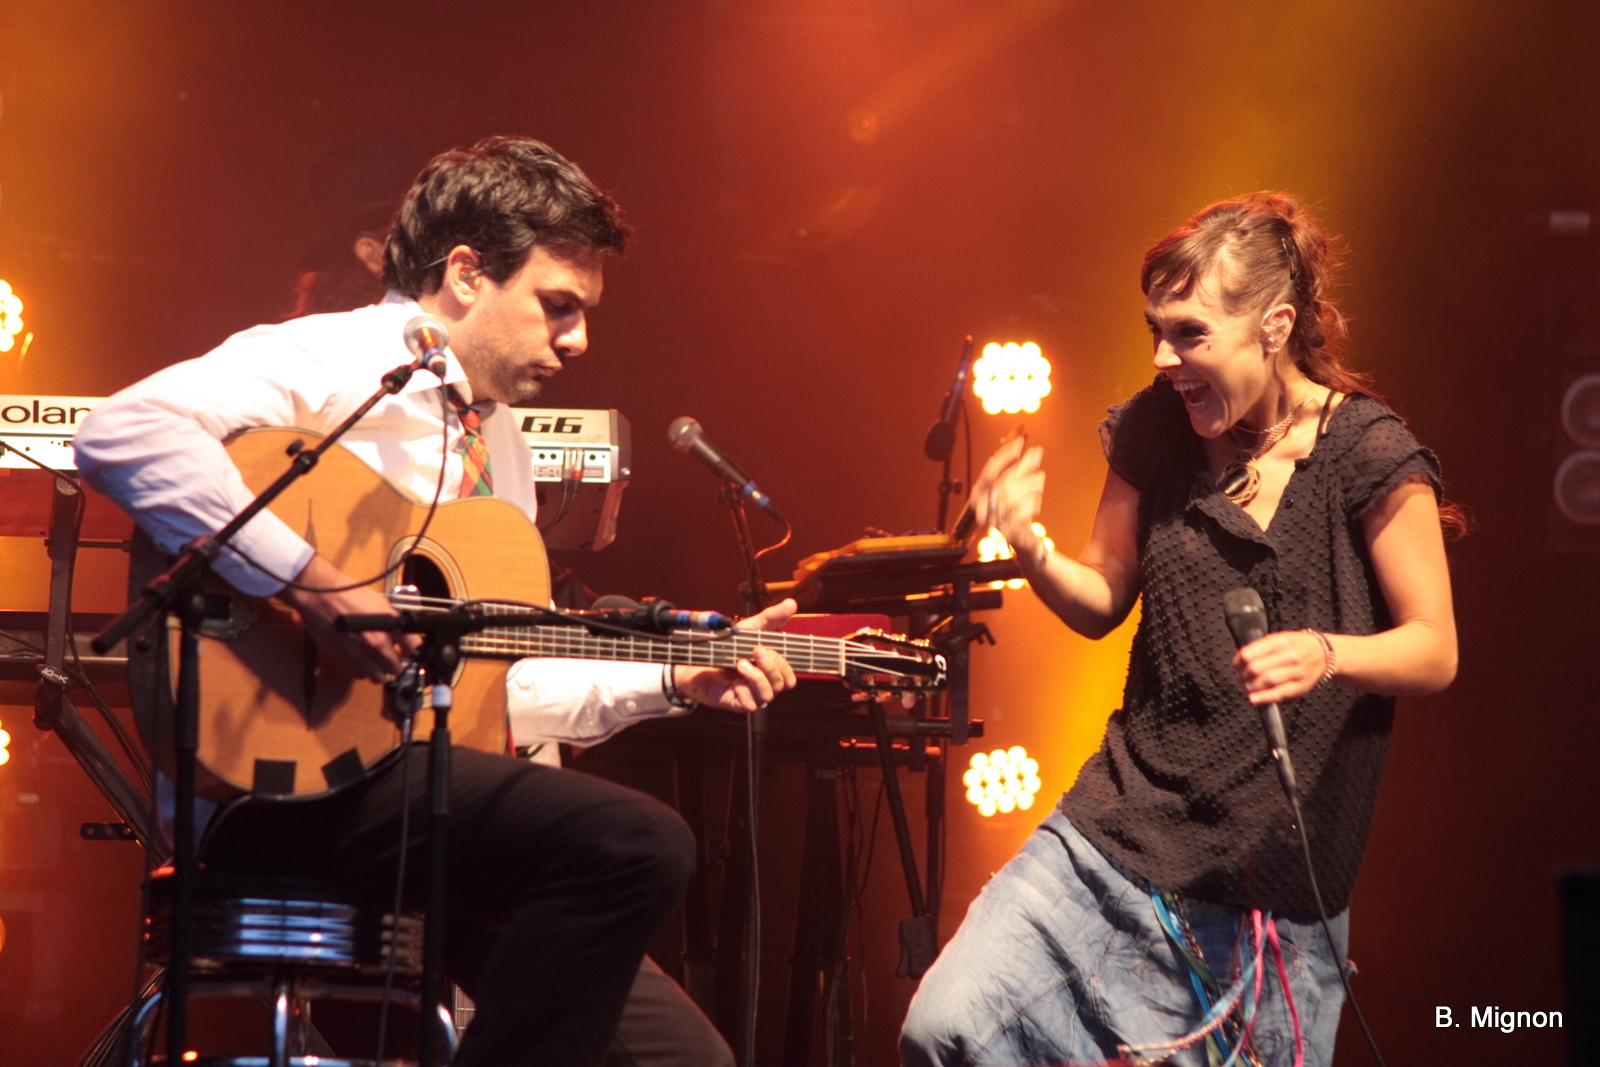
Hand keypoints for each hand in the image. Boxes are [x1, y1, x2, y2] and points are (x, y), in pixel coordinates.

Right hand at [276, 554, 418, 683]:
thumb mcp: (379, 602)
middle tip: (391, 656)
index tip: (408, 649)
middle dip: (395, 663)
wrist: (321, 596)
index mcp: (389, 625)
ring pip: (378, 677)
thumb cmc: (349, 594)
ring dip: (379, 672)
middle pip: (396, 667)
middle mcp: (376, 642)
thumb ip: (393, 620)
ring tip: (376, 662)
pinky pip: (359, 675)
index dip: (412, 649)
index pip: (413, 647)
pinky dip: (362, 672)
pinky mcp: (343, 658)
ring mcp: (359, 652)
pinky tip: (361, 662)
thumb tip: (402, 632)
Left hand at [676, 598, 799, 712]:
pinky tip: (734, 679)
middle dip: (771, 665)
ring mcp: (751, 695)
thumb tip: (792, 603)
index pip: (789, 677)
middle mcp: (763, 686)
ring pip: (769, 694)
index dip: (785, 665)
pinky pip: (751, 703)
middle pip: (782, 684)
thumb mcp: (750, 629)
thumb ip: (771, 618)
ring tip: (740, 662)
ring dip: (757, 676)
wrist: (698, 659)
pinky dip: (744, 688)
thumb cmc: (726, 647)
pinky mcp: (737, 703)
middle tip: (756, 650)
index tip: (769, 647)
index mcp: (770, 672)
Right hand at [969, 437, 1045, 546]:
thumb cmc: (1016, 511)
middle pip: (1003, 482)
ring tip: (1040, 477)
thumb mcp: (1016, 489)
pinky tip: (1038, 497)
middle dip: (1021, 467)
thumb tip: (1024, 445)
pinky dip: (1031, 503)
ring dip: (1029, 484)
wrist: (1022, 540)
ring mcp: (993, 521)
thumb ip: (1018, 470)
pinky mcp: (1008, 532)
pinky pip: (1022, 513)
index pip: (990, 471)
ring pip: (1013, 497)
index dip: (1004, 456)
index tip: (1020, 442)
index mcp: (979, 495)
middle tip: (1036, 454)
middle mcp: (981, 508)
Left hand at [1231, 630, 1329, 705]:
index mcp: (1281, 641)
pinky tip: (1254, 699)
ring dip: (1251, 687)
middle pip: (1256, 668)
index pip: (1251, 652)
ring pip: (1267, 681)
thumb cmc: (1297, 645)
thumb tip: (1241, 660)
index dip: (1238, 661)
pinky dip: (1265, 697)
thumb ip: (1262, 646)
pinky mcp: (1301, 686)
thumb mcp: (1281, 637)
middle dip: (1243, 676)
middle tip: (1239, 678)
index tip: (1236, 665)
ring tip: (1245, 687)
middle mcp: (1290, 655)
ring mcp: (1297, 671)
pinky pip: (1280, 693)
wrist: (1325, 653)